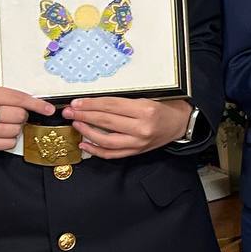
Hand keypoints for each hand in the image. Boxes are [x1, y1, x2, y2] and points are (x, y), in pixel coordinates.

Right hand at [0, 84, 54, 150]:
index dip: (36, 104)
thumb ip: (7, 95)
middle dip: (22, 115)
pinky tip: (2, 133)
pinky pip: (7, 144)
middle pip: (18, 115)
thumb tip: (34, 103)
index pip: (17, 98)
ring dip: (16, 127)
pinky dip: (10, 139)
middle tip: (15, 114)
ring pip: (14, 131)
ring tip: (6, 123)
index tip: (48, 108)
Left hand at [62, 97, 191, 159]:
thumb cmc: (165, 106)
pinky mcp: (136, 151)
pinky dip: (96, 150)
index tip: (77, 103)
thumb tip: (95, 103)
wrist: (181, 123)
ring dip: (87, 132)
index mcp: (144, 109)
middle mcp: (141, 127)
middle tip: (69, 112)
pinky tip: (85, 143)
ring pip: (106, 139)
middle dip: (84, 116)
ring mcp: (138, 142)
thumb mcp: (148, 97)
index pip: (111, 106)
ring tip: (76, 124)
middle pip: (106, 121)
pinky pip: (112, 153)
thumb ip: (124, 102)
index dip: (91, 104)